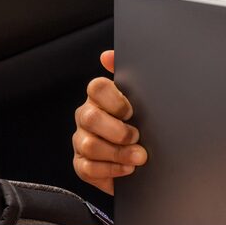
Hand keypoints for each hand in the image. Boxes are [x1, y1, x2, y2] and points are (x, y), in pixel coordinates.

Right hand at [72, 49, 146, 194]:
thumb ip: (130, 76)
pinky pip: (88, 167)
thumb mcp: (142, 100)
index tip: (132, 111)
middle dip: (117, 131)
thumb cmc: (141, 122)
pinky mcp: (81, 164)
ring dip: (117, 153)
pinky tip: (128, 169)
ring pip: (89, 145)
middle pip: (90, 118)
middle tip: (137, 136)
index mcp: (101, 96)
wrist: (144, 157)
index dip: (114, 100)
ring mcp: (81, 140)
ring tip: (139, 157)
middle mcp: (87, 115)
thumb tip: (107, 55)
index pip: (96, 87)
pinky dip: (111, 169)